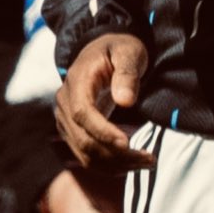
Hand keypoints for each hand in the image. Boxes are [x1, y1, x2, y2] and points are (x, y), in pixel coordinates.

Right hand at [55, 33, 156, 171]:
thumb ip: (127, 74)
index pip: (83, 115)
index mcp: (76, 83)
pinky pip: (87, 154)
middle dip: (115, 154)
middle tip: (148, 159)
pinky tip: (133, 163)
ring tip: (147, 162)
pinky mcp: (74, 131)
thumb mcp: (128, 52)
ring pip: (84, 153)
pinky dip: (108, 164)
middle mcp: (65, 105)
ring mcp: (67, 120)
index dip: (103, 132)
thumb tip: (125, 101)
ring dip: (114, 164)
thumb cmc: (118, 48)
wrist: (103, 49)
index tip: (127, 143)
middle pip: (83, 139)